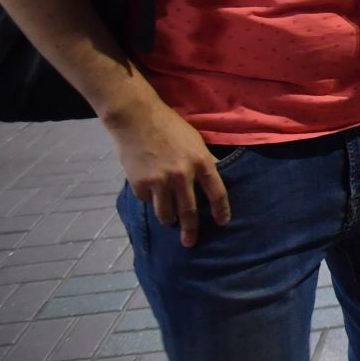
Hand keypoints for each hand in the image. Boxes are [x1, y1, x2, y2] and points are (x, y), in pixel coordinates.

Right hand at [103, 93, 229, 247]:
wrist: (136, 118)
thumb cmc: (169, 126)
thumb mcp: (195, 141)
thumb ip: (203, 162)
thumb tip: (212, 180)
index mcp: (201, 162)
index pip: (217, 193)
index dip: (221, 210)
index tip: (222, 222)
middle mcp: (182, 175)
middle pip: (190, 211)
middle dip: (191, 230)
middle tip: (190, 242)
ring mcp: (160, 181)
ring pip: (166, 213)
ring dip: (169, 219)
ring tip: (170, 221)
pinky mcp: (140, 184)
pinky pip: (148, 201)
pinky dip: (150, 200)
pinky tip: (150, 192)